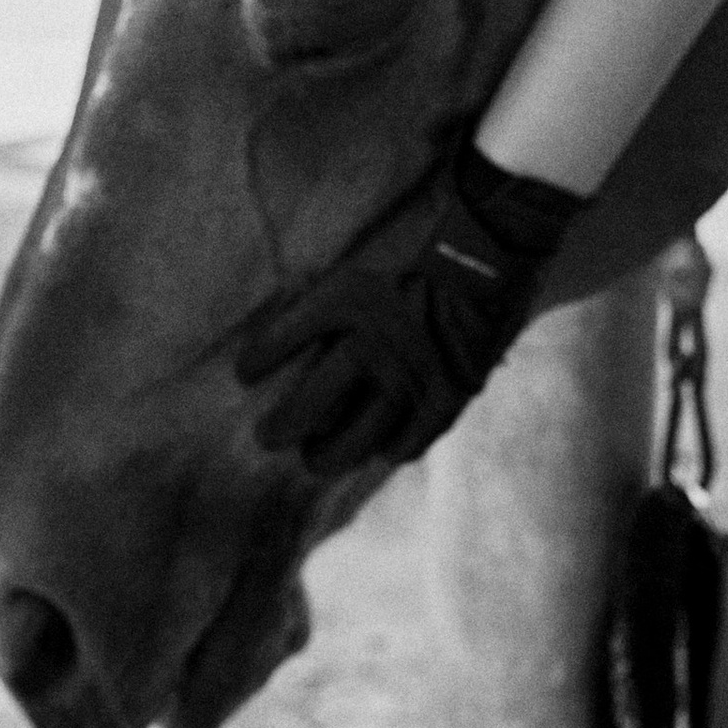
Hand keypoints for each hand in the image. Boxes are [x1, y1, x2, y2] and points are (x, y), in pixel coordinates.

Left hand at [234, 137, 582, 480]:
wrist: (483, 271)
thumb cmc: (405, 280)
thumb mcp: (350, 283)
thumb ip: (311, 321)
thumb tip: (267, 365)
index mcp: (341, 303)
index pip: (276, 343)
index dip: (254, 365)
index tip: (245, 376)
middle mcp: (368, 343)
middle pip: (305, 409)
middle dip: (277, 429)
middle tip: (267, 436)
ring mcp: (405, 378)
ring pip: (347, 444)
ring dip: (323, 456)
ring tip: (315, 457)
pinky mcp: (440, 402)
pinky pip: (399, 447)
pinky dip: (384, 449)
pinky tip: (377, 444)